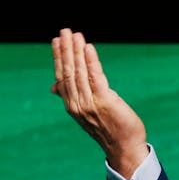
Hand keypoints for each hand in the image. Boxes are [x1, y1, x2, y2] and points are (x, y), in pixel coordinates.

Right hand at [51, 28, 149, 175]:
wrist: (124, 148)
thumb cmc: (109, 129)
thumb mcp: (86, 113)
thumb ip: (73, 97)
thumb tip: (54, 86)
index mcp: (72, 106)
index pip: (62, 77)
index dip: (59, 58)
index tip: (56, 41)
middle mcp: (77, 104)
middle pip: (68, 72)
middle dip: (66, 50)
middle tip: (64, 31)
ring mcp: (89, 104)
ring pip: (79, 72)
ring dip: (76, 51)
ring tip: (74, 35)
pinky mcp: (104, 101)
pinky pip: (95, 77)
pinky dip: (91, 61)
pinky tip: (88, 47)